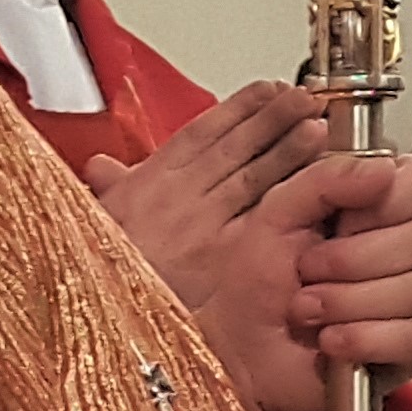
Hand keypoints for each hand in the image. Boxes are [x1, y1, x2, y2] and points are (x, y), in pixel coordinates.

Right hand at [88, 83, 329, 310]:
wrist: (96, 321)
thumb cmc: (94, 273)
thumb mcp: (95, 222)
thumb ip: (110, 191)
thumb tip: (102, 166)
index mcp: (146, 184)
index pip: (200, 134)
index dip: (237, 108)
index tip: (266, 89)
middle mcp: (176, 198)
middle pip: (233, 148)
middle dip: (272, 118)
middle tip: (305, 98)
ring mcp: (201, 227)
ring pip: (252, 177)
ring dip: (287, 150)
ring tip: (317, 126)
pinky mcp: (221, 258)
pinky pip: (261, 218)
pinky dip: (287, 197)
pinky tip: (311, 184)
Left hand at [194, 152, 411, 410]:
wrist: (238, 347)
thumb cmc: (254, 280)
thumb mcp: (275, 213)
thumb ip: (325, 179)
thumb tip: (385, 170)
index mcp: (377, 204)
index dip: (399, 195)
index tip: (349, 216)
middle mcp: (403, 247)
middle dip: (353, 259)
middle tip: (307, 269)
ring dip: (348, 302)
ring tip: (306, 309)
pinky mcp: (411, 346)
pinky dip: (364, 338)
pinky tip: (331, 340)